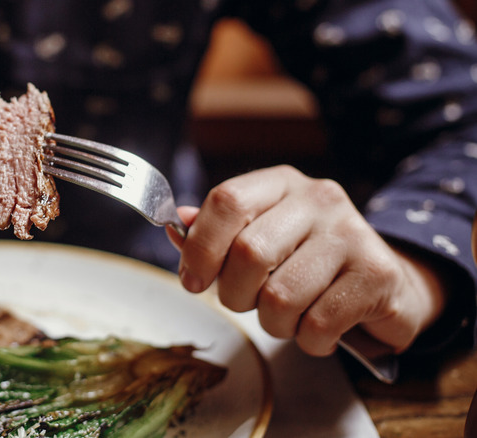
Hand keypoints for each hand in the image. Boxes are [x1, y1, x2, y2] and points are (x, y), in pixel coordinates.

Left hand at [166, 165, 446, 355]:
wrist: (386, 285)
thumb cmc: (307, 264)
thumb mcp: (260, 237)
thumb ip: (218, 234)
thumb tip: (177, 225)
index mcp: (280, 184)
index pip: (226, 201)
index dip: (200, 247)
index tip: (193, 280)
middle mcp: (318, 199)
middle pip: (248, 253)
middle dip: (236, 295)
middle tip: (249, 302)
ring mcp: (352, 233)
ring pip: (280, 297)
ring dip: (274, 324)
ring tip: (291, 317)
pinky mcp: (377, 274)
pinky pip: (317, 324)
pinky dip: (310, 340)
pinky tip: (321, 328)